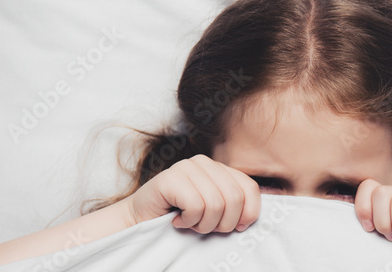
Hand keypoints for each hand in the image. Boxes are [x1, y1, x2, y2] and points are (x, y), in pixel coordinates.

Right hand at [122, 154, 261, 233]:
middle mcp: (205, 163)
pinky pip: (196, 206)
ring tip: (190, 223)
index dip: (248, 213)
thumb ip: (233, 206)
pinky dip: (188, 221)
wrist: (140, 219)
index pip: (250, 188)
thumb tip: (250, 218)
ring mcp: (187, 167)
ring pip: (216, 205)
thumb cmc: (180, 216)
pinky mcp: (170, 177)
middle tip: (206, 228)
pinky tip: (178, 220)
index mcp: (220, 168)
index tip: (237, 227)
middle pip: (235, 198)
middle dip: (224, 223)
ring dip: (204, 224)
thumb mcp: (214, 210)